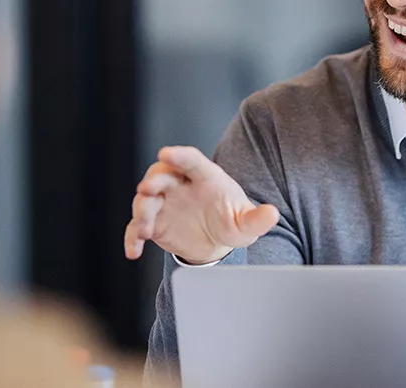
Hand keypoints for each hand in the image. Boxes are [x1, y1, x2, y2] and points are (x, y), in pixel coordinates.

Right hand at [123, 146, 279, 263]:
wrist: (214, 241)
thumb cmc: (231, 222)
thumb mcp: (246, 224)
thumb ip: (257, 219)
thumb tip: (272, 214)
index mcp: (205, 177)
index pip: (191, 161)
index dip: (178, 155)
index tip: (165, 153)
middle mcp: (180, 185)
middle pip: (161, 175)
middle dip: (152, 181)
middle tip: (146, 189)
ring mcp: (164, 203)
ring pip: (146, 201)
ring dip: (142, 212)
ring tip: (145, 230)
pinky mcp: (154, 223)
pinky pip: (137, 227)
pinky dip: (133, 238)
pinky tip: (133, 252)